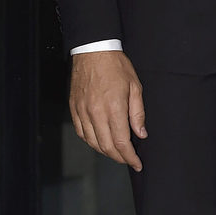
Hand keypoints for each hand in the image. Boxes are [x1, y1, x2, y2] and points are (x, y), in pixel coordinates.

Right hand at [69, 50, 145, 170]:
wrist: (93, 51)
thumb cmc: (115, 66)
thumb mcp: (135, 87)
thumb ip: (138, 113)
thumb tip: (140, 133)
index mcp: (113, 108)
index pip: (121, 143)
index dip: (130, 157)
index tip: (136, 164)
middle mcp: (96, 113)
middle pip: (106, 147)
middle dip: (119, 158)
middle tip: (129, 160)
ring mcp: (83, 112)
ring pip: (93, 142)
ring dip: (105, 152)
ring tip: (116, 153)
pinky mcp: (74, 109)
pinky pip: (81, 133)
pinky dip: (91, 141)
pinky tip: (99, 141)